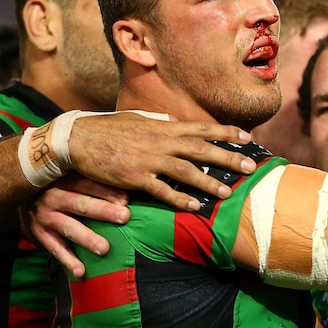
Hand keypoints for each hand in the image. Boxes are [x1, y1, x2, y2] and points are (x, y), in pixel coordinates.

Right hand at [21, 175, 129, 277]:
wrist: (17, 189)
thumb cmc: (53, 180)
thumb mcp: (65, 172)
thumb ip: (89, 176)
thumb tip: (124, 183)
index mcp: (62, 179)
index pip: (87, 184)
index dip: (107, 191)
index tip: (127, 199)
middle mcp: (52, 197)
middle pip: (81, 204)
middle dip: (103, 211)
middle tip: (124, 217)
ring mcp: (45, 217)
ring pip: (69, 228)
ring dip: (87, 238)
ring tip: (104, 249)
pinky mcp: (38, 235)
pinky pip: (55, 249)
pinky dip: (67, 260)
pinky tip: (80, 271)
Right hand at [69, 112, 255, 210]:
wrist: (77, 139)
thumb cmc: (107, 129)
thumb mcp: (137, 119)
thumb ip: (158, 121)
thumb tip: (174, 121)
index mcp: (163, 127)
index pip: (202, 128)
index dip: (227, 132)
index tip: (248, 138)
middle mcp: (160, 141)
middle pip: (201, 150)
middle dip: (228, 158)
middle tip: (250, 167)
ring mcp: (148, 160)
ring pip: (186, 172)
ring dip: (208, 183)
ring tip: (227, 193)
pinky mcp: (135, 177)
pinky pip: (161, 191)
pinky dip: (179, 200)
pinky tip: (194, 207)